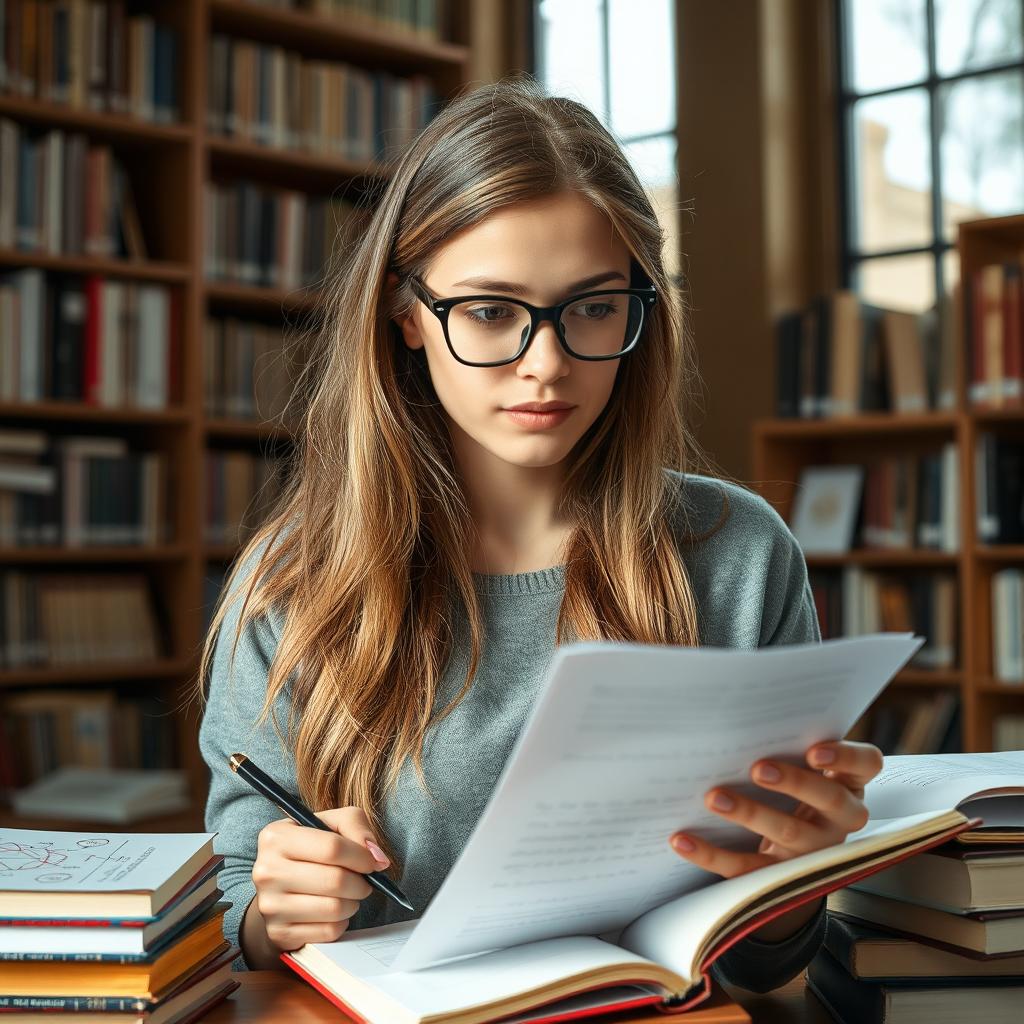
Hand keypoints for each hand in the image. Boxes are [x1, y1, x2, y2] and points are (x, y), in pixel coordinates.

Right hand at [242, 807, 388, 964]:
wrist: (279, 885)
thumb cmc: (311, 849)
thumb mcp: (331, 823)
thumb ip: (356, 825)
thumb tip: (377, 858)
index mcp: (276, 837)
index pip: (332, 848)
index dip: (361, 856)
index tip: (372, 861)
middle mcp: (266, 871)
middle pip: (335, 880)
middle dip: (361, 882)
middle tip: (364, 880)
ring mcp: (270, 906)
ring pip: (334, 908)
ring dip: (353, 902)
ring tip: (350, 893)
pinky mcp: (278, 933)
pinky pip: (328, 931)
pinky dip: (341, 921)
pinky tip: (334, 911)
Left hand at [668, 740, 882, 876]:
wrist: (789, 855)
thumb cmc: (792, 791)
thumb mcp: (801, 768)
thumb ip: (786, 744)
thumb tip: (734, 715)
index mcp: (849, 782)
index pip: (866, 764)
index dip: (846, 757)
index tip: (814, 751)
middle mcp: (840, 818)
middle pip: (829, 799)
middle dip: (794, 783)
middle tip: (758, 768)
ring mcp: (814, 851)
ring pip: (789, 834)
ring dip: (750, 814)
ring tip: (715, 798)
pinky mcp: (781, 878)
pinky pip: (746, 868)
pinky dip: (711, 854)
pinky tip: (682, 839)